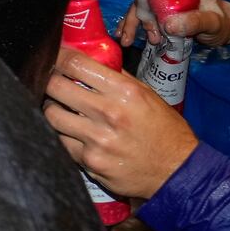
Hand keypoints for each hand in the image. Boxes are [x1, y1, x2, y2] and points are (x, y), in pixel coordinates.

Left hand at [44, 47, 197, 198]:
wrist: (179, 173)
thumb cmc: (165, 131)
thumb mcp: (148, 95)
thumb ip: (117, 76)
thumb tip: (89, 58)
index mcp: (124, 92)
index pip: (76, 64)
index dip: (58, 57)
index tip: (54, 57)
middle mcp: (109, 113)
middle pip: (55, 86)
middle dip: (50, 81)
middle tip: (52, 82)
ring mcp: (97, 140)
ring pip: (51, 115)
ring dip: (52, 108)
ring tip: (60, 107)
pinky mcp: (90, 161)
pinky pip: (61, 141)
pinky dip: (63, 134)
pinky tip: (72, 132)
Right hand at [120, 0, 229, 47]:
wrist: (224, 29)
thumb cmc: (222, 22)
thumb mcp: (213, 23)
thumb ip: (195, 22)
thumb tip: (167, 26)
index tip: (145, 9)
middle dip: (139, 15)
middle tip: (152, 35)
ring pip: (138, 7)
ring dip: (131, 23)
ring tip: (127, 41)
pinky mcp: (158, 11)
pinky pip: (140, 16)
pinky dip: (131, 25)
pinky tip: (125, 37)